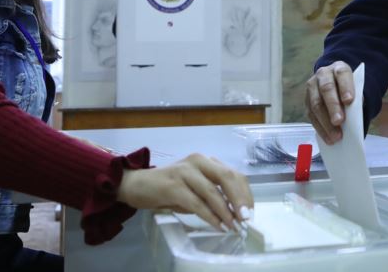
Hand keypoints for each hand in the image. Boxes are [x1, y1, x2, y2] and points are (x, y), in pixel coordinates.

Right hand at [116, 153, 252, 231]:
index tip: (251, 212)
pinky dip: (209, 216)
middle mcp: (198, 161)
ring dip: (226, 211)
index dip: (245, 193)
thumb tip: (236, 213)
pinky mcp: (173, 185)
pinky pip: (196, 203)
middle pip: (227, 178)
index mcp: (207, 161)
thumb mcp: (195, 188)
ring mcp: (185, 172)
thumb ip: (213, 195)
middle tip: (246, 219)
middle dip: (240, 199)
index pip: (234, 174)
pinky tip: (217, 225)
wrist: (136, 184)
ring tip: (233, 226)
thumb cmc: (169, 188)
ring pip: (213, 191)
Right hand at [304, 61, 355, 144]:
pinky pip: (311, 115)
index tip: (349, 101)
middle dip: (333, 106)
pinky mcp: (307, 100)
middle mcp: (323, 74)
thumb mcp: (356, 90)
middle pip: (326, 89)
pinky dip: (320, 128)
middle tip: (339, 121)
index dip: (345, 87)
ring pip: (316, 104)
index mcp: (339, 68)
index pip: (342, 74)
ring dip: (326, 122)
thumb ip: (355, 101)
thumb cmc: (349, 90)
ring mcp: (312, 87)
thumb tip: (353, 123)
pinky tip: (328, 138)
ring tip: (336, 136)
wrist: (336, 85)